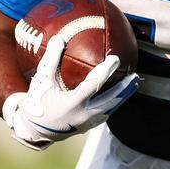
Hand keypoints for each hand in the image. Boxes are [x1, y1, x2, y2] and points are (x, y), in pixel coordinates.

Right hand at [3, 36, 138, 149]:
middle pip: (110, 101)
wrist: (34, 130)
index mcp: (72, 104)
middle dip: (124, 88)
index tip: (115, 58)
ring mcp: (88, 123)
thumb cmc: (38, 102)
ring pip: (111, 108)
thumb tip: (59, 38)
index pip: (94, 85)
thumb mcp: (41, 81)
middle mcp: (83, 115)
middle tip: (135, 75)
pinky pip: (107, 113)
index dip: (105, 71)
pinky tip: (122, 92)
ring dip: (124, 96)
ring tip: (135, 82)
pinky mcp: (90, 127)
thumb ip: (50, 60)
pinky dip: (116, 102)